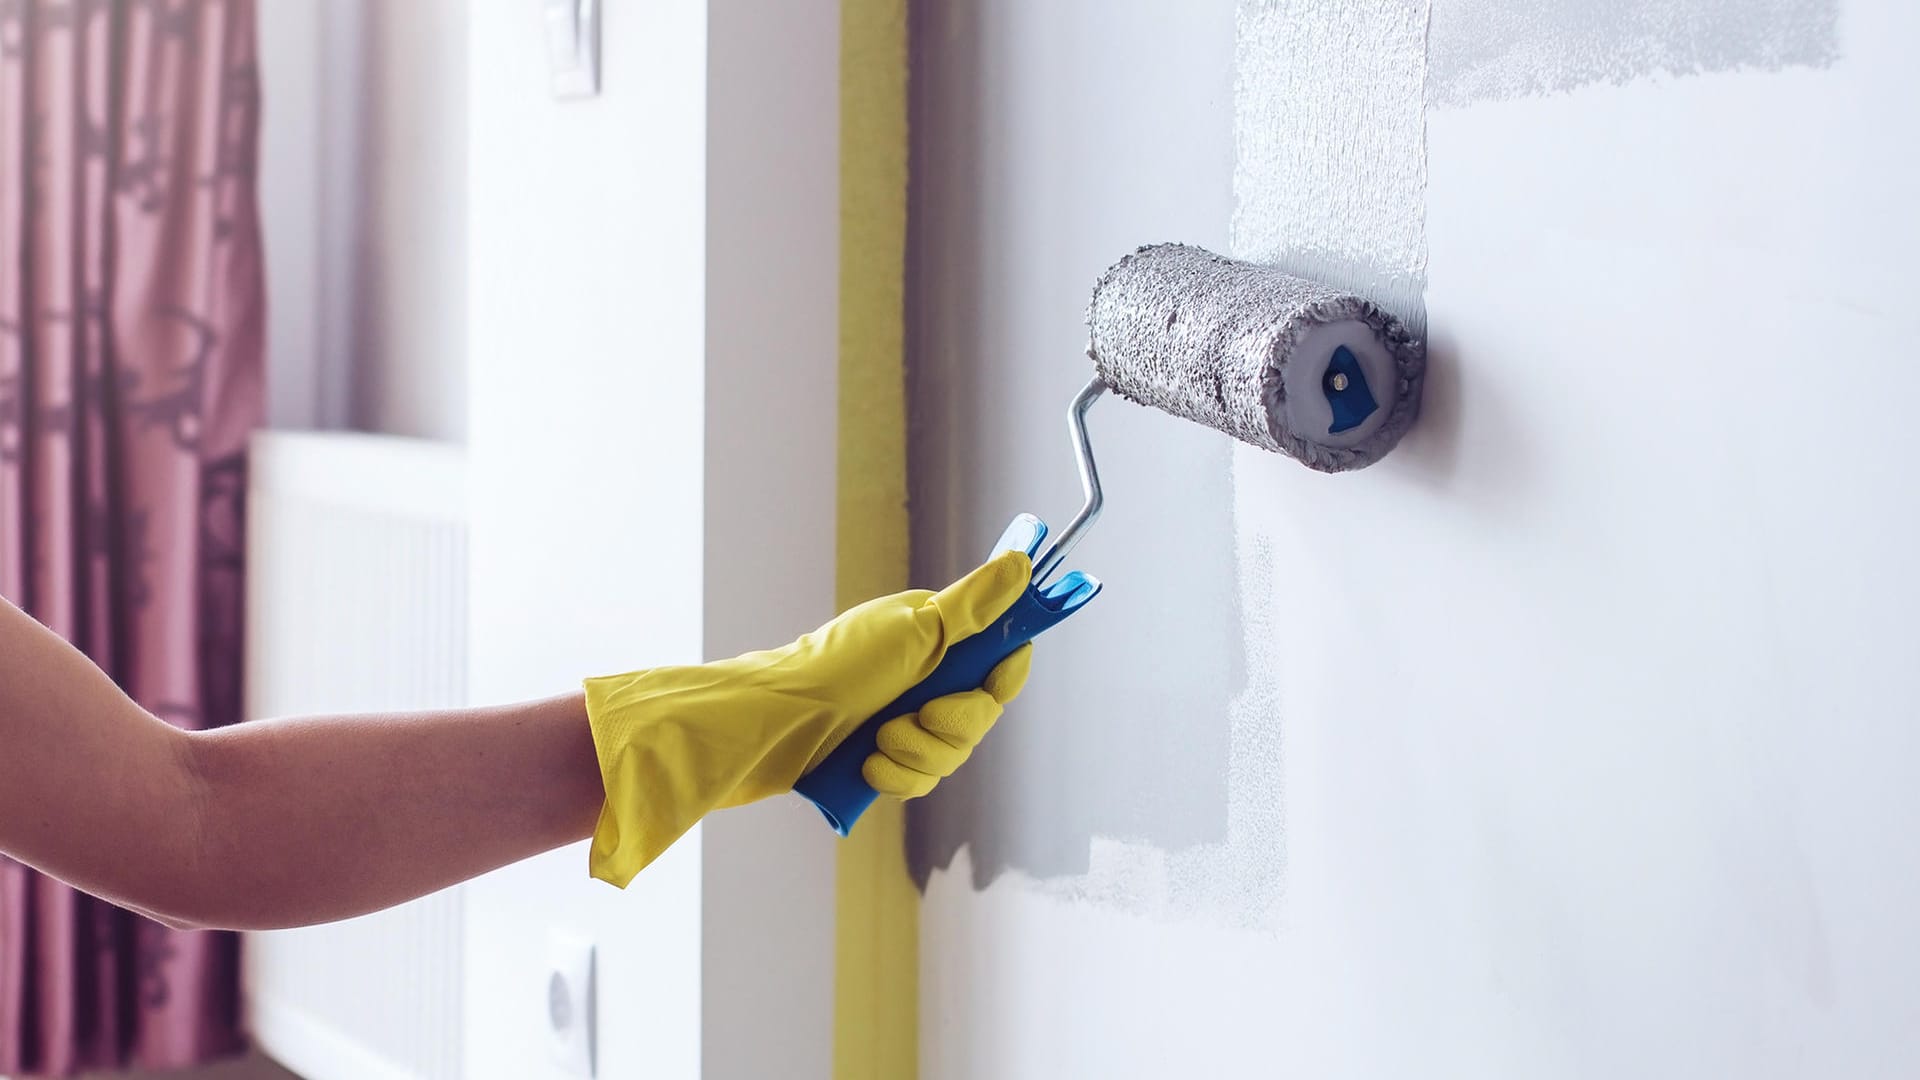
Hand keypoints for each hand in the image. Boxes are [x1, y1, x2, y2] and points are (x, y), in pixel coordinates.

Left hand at [584, 549, 1033, 885]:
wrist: (771, 725)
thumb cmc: (835, 668)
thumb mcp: (914, 629)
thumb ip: (974, 605)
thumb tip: (1021, 562)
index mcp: (935, 637)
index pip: (999, 661)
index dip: (1002, 678)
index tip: (991, 682)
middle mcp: (923, 677)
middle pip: (979, 716)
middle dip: (950, 726)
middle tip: (914, 717)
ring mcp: (901, 720)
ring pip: (950, 755)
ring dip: (916, 754)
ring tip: (877, 743)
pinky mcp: (880, 760)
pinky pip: (919, 781)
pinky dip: (895, 777)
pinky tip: (866, 767)